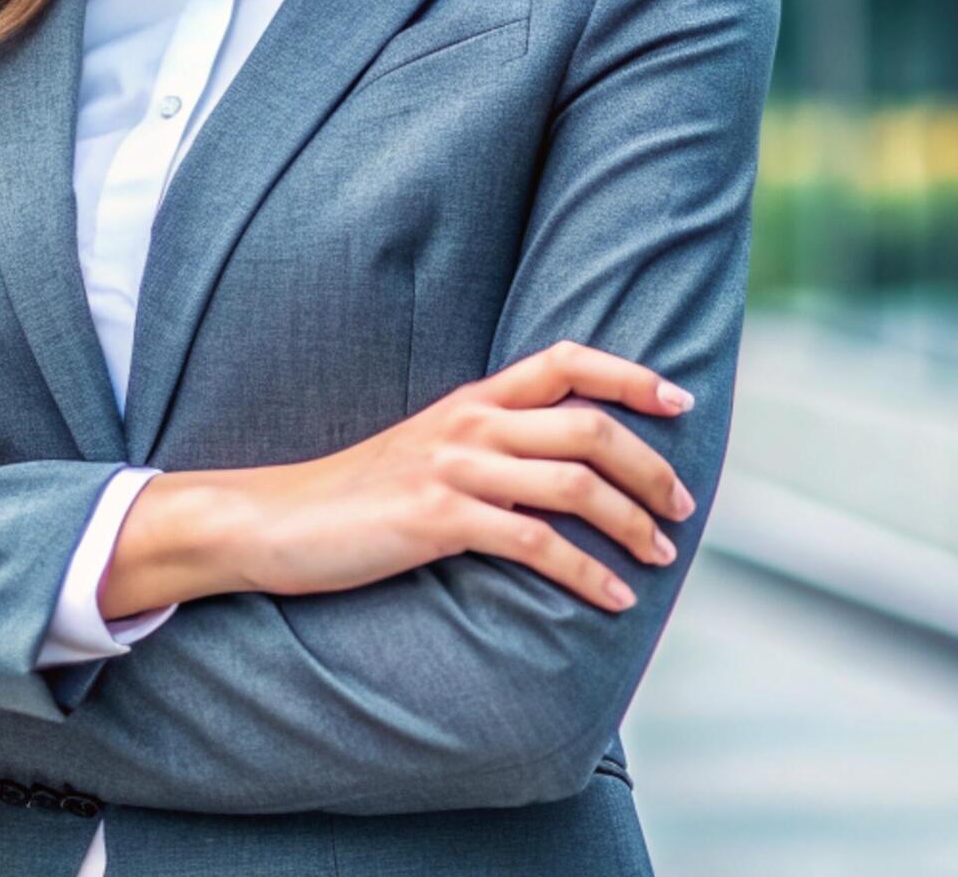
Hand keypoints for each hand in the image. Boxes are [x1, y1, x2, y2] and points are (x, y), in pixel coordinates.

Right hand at [103, 340, 696, 620]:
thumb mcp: (427, 451)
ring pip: (571, 482)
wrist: (275, 520)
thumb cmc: (356, 497)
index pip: (565, 360)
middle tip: (683, 506)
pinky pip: (533, 542)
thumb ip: (487, 447)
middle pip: (588, 424)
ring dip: (630, 522)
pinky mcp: (436, 518)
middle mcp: (469, 423)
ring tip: (659, 555)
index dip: (630, 374)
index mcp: (470, 400)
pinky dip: (584, 572)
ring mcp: (453, 468)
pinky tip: (610, 597)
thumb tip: (556, 469)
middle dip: (649, 466)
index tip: (680, 400)